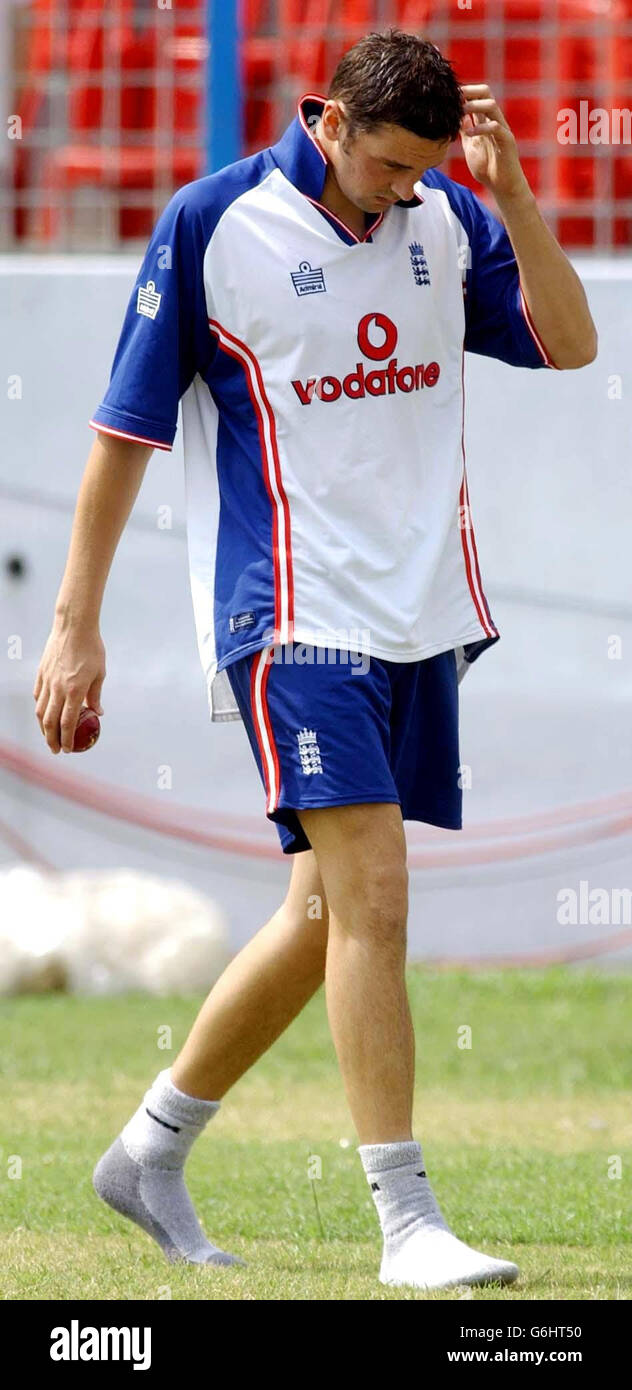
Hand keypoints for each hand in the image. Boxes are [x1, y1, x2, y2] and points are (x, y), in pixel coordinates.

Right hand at [33, 620, 105, 753]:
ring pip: (41, 710)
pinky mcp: (41, 673)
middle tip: (56, 749)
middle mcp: (58, 688)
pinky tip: (44, 713)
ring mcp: (47, 680)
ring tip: (48, 736)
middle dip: (51, 739)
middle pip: (50, 721)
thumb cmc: (92, 648)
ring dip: (43, 727)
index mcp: (75, 690)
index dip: (66, 739)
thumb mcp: (100, 673)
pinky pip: (38, 695)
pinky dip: (40, 708)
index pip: (67, 722)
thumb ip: (96, 695)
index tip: (68, 750)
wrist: (73, 626)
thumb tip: (98, 713)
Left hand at [459, 83, 529, 199]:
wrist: (502, 186)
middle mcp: (495, 120)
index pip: (477, 97)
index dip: (464, 92)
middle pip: (486, 93)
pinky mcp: (507, 140)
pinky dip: (481, 128)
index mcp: (486, 121)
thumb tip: (457, 119)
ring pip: (492, 105)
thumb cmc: (487, 169)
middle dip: (470, 91)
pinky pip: (496, 127)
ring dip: (475, 105)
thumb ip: (465, 133)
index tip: (449, 94)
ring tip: (461, 111)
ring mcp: (502, 129)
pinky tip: (470, 134)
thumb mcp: (470, 147)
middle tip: (456, 96)